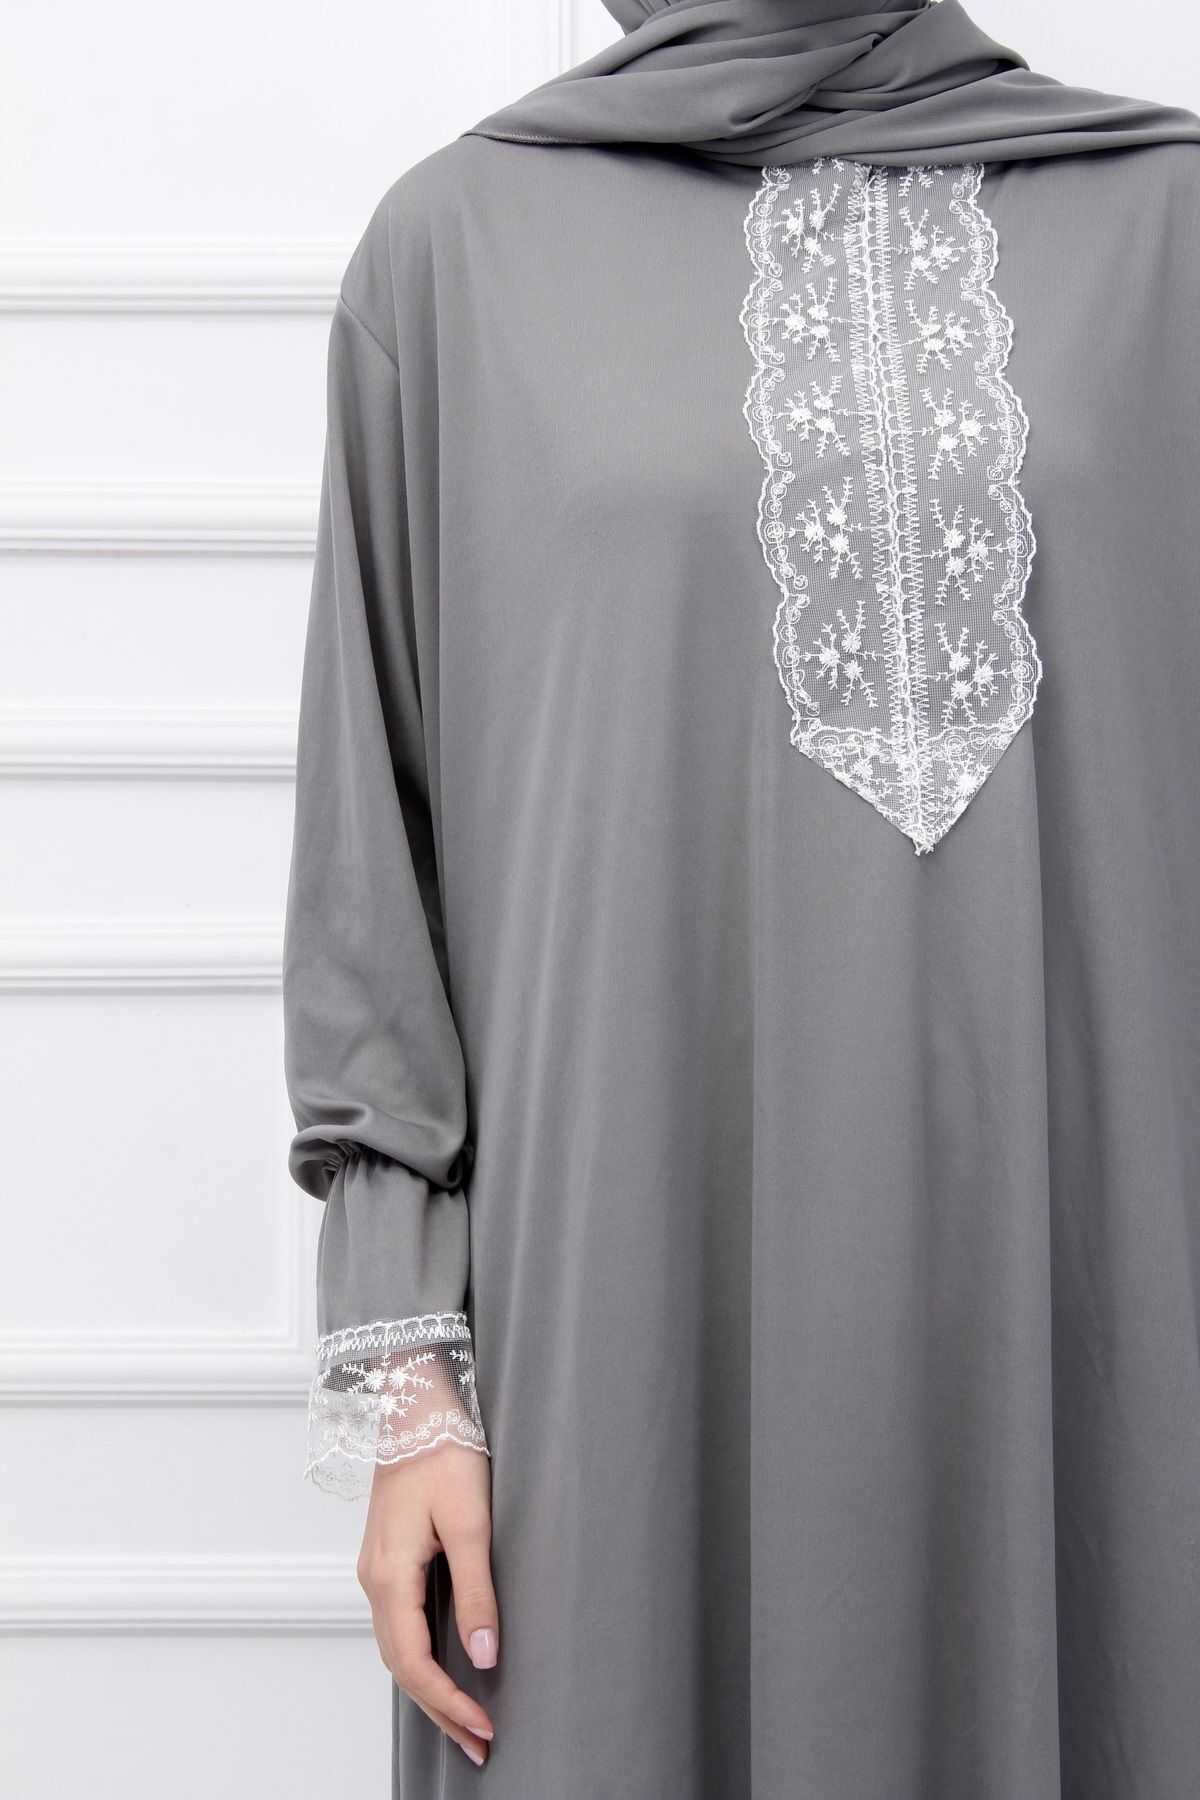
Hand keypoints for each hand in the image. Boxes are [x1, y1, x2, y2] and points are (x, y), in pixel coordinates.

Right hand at [357, 1438, 497, 1766]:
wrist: (417, 1406)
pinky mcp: (387, 1560)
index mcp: (389, 1576)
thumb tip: (483, 1657)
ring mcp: (376, 1571)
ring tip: (466, 1720)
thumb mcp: (471, 1523)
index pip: (415, 1663)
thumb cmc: (444, 1452)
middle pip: (401, 1666)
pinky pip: (399, 1626)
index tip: (483, 1727)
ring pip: (397, 1649)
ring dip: (430, 1688)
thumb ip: (476, 1592)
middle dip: (440, 1710)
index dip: (449, 1702)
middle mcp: (374, 1580)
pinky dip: (421, 1658)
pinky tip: (445, 1668)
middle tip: (480, 1744)